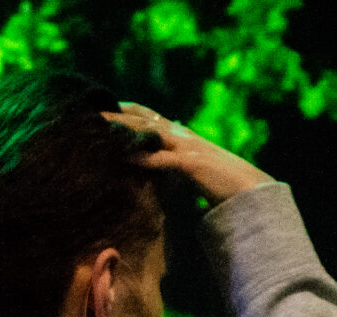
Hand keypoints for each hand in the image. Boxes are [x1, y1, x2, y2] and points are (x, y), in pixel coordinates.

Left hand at [103, 103, 275, 207]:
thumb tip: (156, 151)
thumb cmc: (218, 180)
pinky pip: (164, 159)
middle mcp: (183, 135)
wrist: (249, 190)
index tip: (100, 106)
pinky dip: (145, 157)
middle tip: (88, 111)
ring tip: (100, 128)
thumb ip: (171, 156)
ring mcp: (188, 148)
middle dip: (118, 114)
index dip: (126, 109)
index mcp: (181, 134)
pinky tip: (126, 157)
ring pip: (152, 133)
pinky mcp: (193, 165)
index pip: (149, 116)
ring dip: (125, 129)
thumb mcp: (190, 165)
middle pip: (145, 119)